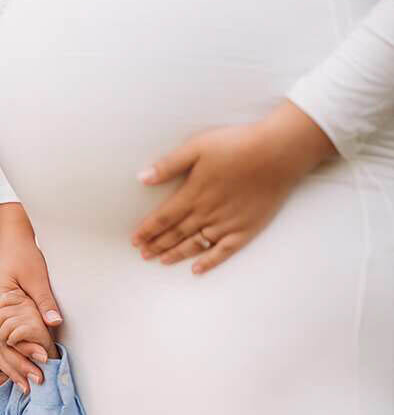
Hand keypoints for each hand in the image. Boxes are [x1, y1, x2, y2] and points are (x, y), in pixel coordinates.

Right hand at [0, 204, 61, 391]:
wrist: (5, 235)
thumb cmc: (20, 252)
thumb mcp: (36, 275)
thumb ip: (43, 301)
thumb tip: (54, 323)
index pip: (10, 335)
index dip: (26, 352)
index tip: (43, 363)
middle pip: (1, 347)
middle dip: (18, 367)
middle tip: (36, 384)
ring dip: (10, 367)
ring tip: (24, 385)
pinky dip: (2, 358)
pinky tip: (6, 374)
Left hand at [132, 99, 335, 273]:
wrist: (279, 152)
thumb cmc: (237, 144)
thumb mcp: (197, 146)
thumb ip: (169, 165)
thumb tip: (141, 178)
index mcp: (192, 194)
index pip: (162, 218)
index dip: (147, 230)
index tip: (134, 240)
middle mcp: (206, 213)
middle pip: (175, 233)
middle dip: (156, 245)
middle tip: (142, 254)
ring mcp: (226, 224)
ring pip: (195, 244)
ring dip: (176, 254)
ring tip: (160, 261)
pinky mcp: (246, 229)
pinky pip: (223, 251)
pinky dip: (209, 262)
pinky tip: (196, 270)